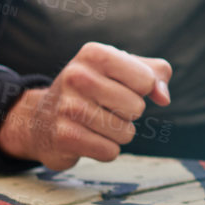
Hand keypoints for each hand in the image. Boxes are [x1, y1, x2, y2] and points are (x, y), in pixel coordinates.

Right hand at [0, 42, 172, 170]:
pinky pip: (110, 151)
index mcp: (94, 53)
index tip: (120, 86)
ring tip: (95, 122)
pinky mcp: (64, 136)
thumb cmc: (92, 90)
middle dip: (129, 113)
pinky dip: (105, 150)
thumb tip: (163, 97)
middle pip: (137, 108)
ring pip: (126, 132)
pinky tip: (87, 138)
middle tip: (105, 107)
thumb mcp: (123, 69)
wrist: (41, 119)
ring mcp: (68, 106)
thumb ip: (155, 73)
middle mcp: (77, 76)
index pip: (147, 80)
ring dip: (118, 133)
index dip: (142, 90)